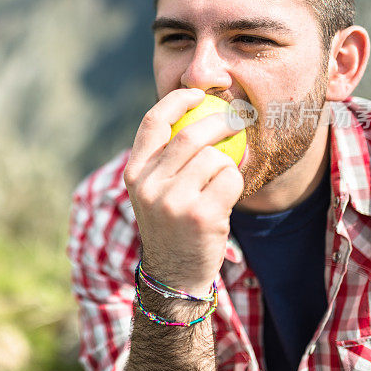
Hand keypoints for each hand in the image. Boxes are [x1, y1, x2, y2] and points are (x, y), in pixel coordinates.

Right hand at [124, 88, 243, 295]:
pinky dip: (236, 182)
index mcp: (133, 174)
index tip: (198, 95)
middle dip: (220, 121)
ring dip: (227, 163)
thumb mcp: (154, 192)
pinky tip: (227, 198)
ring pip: (214, 158)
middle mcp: (148, 185)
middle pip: (190, 135)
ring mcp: (173, 201)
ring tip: (222, 181)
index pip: (153, 122)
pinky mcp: (200, 215)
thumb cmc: (171, 226)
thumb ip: (164, 160)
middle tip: (237, 119)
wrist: (174, 276)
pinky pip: (230, 179)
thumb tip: (195, 113)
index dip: (176, 101)